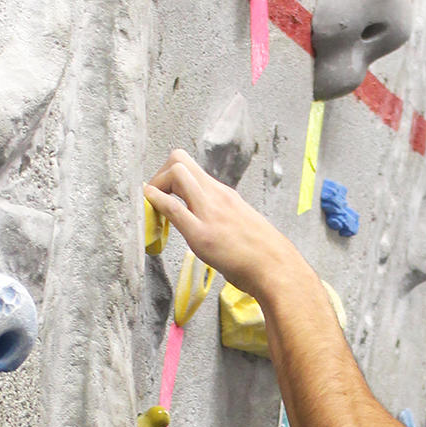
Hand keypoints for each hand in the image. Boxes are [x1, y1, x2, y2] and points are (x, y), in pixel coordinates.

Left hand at [144, 148, 286, 295]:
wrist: (276, 267)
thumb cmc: (260, 252)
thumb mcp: (239, 223)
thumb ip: (220, 217)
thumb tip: (207, 223)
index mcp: (223, 194)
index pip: (190, 167)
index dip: (168, 176)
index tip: (164, 196)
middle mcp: (216, 195)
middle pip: (179, 159)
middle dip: (159, 174)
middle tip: (154, 199)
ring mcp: (209, 212)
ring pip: (176, 173)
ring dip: (156, 186)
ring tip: (153, 209)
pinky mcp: (202, 234)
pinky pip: (174, 208)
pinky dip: (155, 202)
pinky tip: (148, 206)